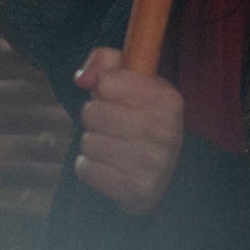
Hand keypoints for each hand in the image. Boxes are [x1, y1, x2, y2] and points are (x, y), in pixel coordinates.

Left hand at [73, 47, 183, 215]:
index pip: (107, 82)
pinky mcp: (136, 188)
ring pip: (88, 142)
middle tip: (111, 124)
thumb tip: (83, 77)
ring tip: (111, 145)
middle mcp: (164, 130)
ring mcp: (152, 162)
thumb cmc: (140, 119)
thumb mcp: (133, 83)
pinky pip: (86, 169)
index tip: (114, 96)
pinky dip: (90, 167)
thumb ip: (106, 61)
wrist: (159, 173)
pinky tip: (108, 165)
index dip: (103, 88)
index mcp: (167, 98)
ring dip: (92, 144)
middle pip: (92, 112)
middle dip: (94, 117)